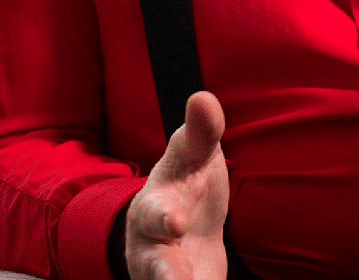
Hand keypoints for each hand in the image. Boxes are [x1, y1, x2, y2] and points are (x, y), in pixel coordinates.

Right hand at [125, 92, 230, 279]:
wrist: (173, 223)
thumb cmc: (186, 182)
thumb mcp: (192, 155)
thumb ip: (200, 132)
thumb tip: (204, 97)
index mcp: (156, 207)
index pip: (157, 211)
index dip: (165, 217)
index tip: (177, 221)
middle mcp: (154, 248)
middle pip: (155, 267)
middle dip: (165, 275)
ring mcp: (163, 275)